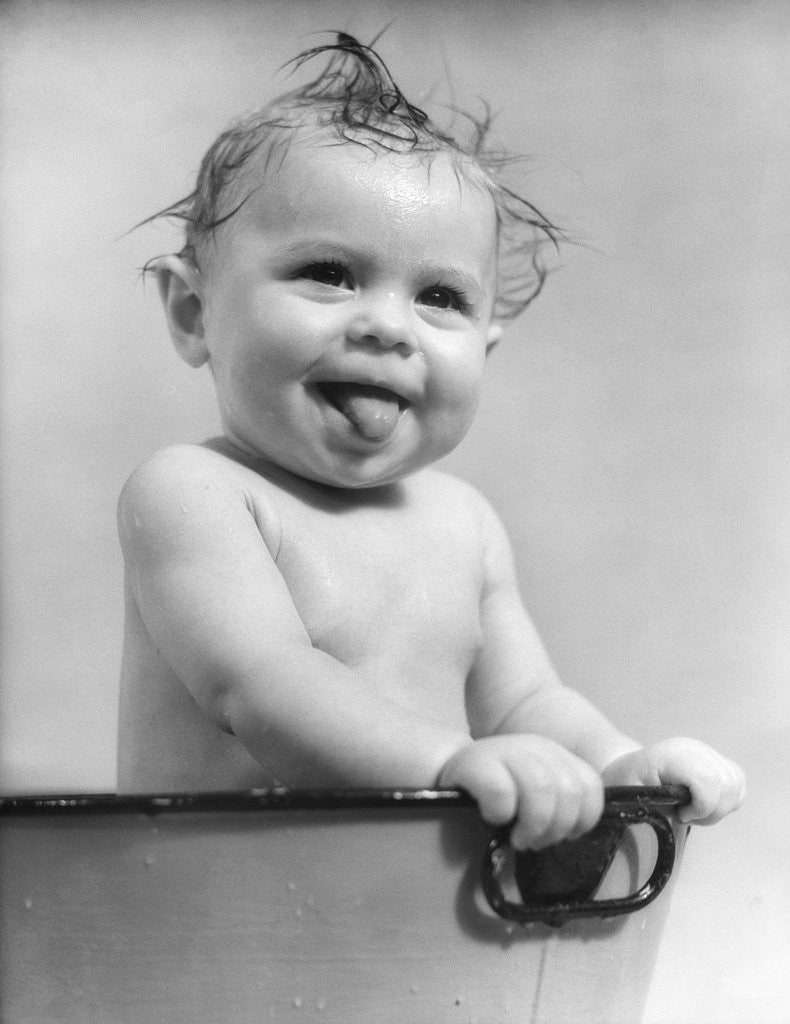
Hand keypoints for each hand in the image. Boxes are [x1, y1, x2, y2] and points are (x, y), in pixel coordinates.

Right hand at [439, 734, 603, 849]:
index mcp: (557, 755)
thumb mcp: (536, 794)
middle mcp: (537, 747)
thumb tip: (579, 835)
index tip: (562, 836)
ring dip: (533, 825)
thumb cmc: (499, 793)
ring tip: (517, 838)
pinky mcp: (477, 762)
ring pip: (541, 789)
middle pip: (569, 792)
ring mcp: (507, 750)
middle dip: (556, 828)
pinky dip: (500, 813)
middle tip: (535, 841)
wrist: (450, 773)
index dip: (582, 819)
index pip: (590, 786)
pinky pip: (502, 791)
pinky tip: (491, 818)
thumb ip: (561, 804)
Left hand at [602, 737, 744, 824]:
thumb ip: (658, 810)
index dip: (701, 807)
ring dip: (719, 807)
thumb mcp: (632, 800)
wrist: (627, 770)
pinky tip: (704, 804)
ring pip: (736, 786)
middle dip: (711, 812)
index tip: (680, 815)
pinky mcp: (716, 761)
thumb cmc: (626, 786)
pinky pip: (737, 784)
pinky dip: (727, 801)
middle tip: (684, 815)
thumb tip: (679, 817)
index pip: (708, 780)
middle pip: (727, 785)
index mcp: (671, 755)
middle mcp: (694, 748)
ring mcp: (707, 752)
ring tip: (692, 809)